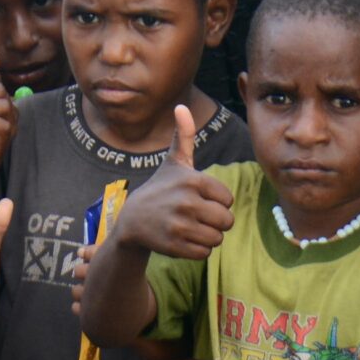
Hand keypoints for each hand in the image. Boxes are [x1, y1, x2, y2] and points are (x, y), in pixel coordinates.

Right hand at [113, 105, 234, 260]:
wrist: (132, 220)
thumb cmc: (160, 189)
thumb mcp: (173, 162)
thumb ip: (184, 136)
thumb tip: (181, 106)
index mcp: (193, 180)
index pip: (228, 199)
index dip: (217, 202)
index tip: (199, 199)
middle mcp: (187, 202)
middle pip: (226, 221)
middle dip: (215, 222)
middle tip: (197, 217)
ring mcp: (180, 225)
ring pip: (217, 238)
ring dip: (207, 236)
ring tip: (189, 228)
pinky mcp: (174, 246)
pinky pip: (205, 253)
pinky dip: (197, 250)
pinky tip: (182, 240)